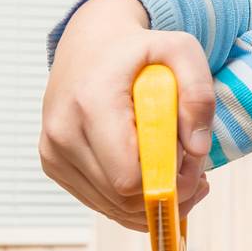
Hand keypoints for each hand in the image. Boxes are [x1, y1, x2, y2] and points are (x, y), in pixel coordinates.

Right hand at [39, 0, 215, 229]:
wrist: (90, 43)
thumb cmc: (138, 50)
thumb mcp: (182, 51)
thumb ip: (198, 94)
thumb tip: (198, 150)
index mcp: (92, 104)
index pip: (128, 178)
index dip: (168, 181)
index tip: (193, 162)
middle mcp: (63, 132)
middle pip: (123, 198)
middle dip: (166, 193)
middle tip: (193, 170)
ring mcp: (53, 152)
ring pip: (112, 207)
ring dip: (151, 200)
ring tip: (176, 169)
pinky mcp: (53, 165)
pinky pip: (100, 203)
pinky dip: (131, 199)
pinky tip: (151, 174)